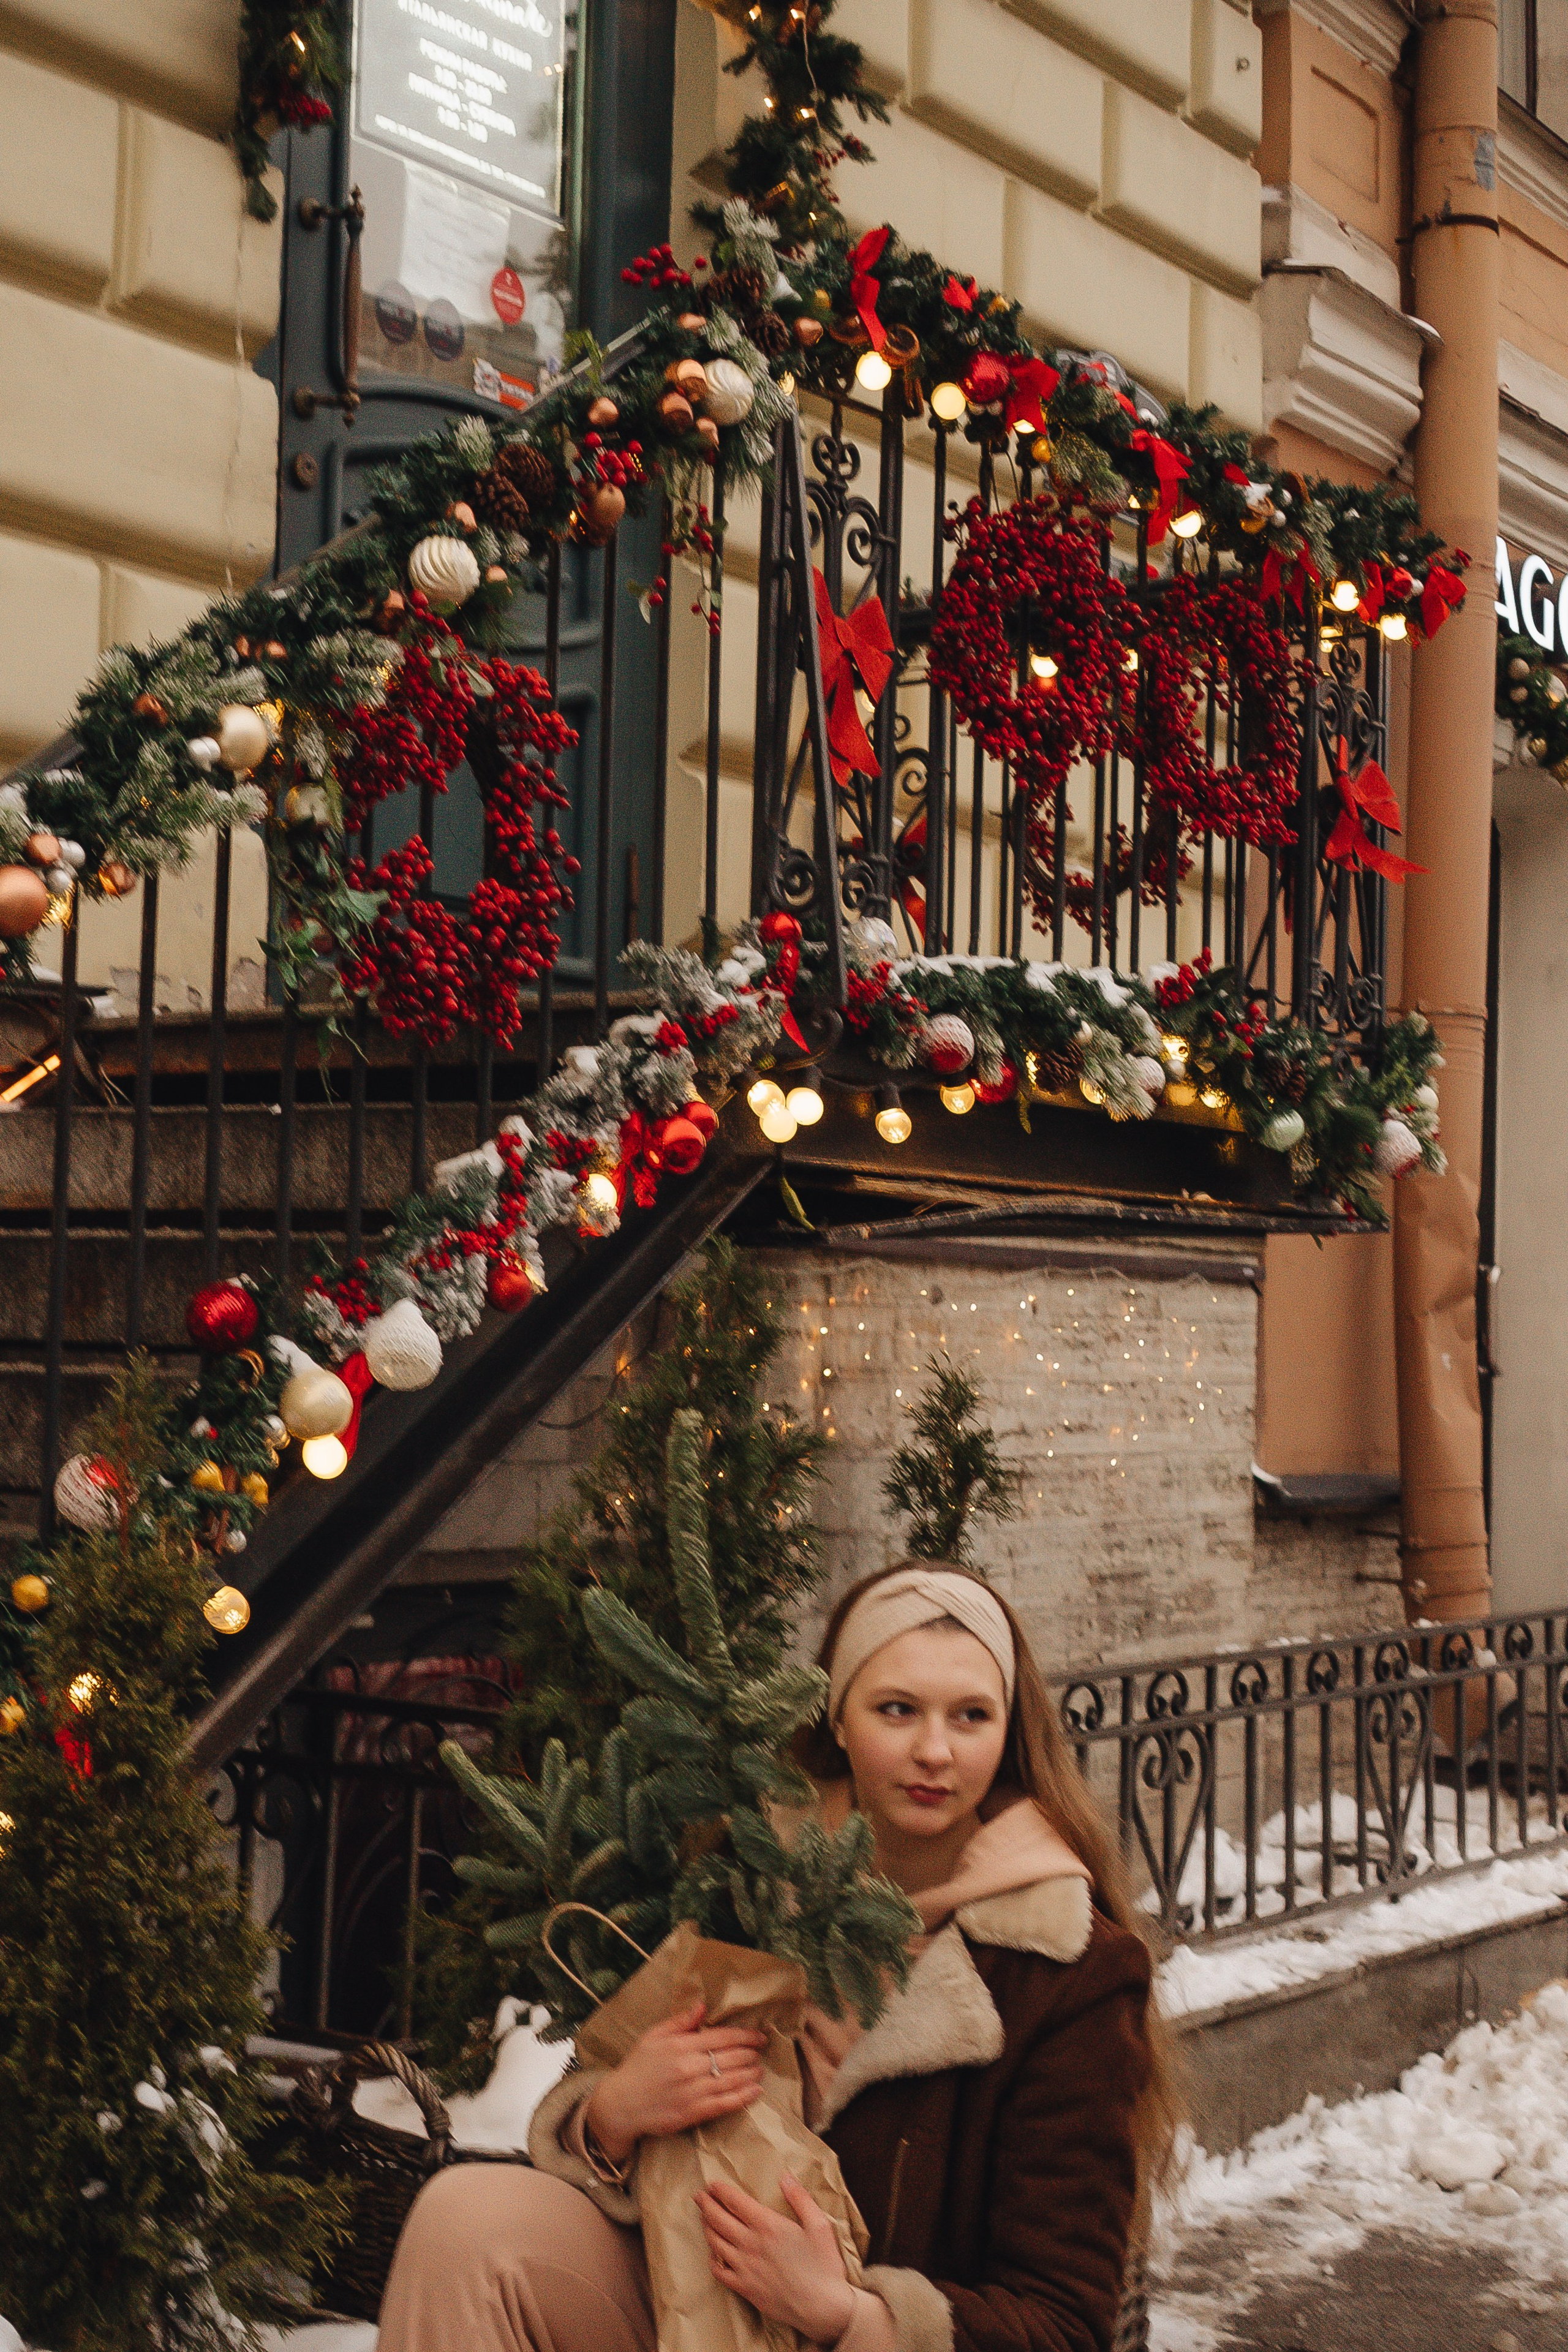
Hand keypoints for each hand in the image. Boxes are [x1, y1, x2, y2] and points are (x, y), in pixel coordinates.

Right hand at [583, 2001, 766, 2166]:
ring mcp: (692, 2092)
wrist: (621, 2105)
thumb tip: (703, 2006)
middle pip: (732, 2057)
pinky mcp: (692, 2113)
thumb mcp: (653, 2036)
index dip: (745, 2036)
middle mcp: (689, 2067)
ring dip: (751, 2074)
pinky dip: (743, 2097)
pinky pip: (724, 2104)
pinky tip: (755, 2091)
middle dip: (751, 2054)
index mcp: (681, 2045)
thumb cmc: (638, 2067)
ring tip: (760, 2069)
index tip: (759, 2036)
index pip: (723, 2037)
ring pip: (732, 2080)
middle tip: (761, 2052)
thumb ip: (680, 2021)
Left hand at [696, 2172, 856, 2345]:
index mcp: (767, 2225)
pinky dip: (712, 2259)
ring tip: (703, 2218)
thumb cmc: (824, 2265)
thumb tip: (784, 2177)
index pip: (735, 2202)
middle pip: (719, 2219)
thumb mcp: (819, 2225)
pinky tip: (713, 2253)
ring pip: (715, 2243)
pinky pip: (720, 2272)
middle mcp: (750, 2244)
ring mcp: (745, 2268)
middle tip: (699, 2196)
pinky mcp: (745, 2288)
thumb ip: (800, 2198)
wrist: (822, 2307)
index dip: (720, 2191)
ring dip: (706, 2227)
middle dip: (706, 2204)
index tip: (711, 2184)